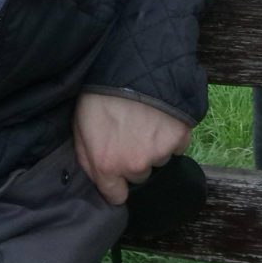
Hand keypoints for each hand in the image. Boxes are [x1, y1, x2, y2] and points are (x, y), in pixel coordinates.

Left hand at [73, 92, 192, 204]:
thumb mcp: (80, 127)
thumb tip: (100, 178)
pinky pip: (179, 145)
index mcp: (108, 166)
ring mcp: (160, 151)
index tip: (119, 168)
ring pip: (160, 159)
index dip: (117, 182)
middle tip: (133, 133)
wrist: (133, 66)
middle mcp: (136, 165)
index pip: (117, 196)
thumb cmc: (101, 94)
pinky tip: (164, 118)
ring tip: (148, 121)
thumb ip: (88, 159)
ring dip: (155, 146)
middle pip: (140, 174)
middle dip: (136, 158)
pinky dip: (173, 135)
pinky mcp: (181, 135)